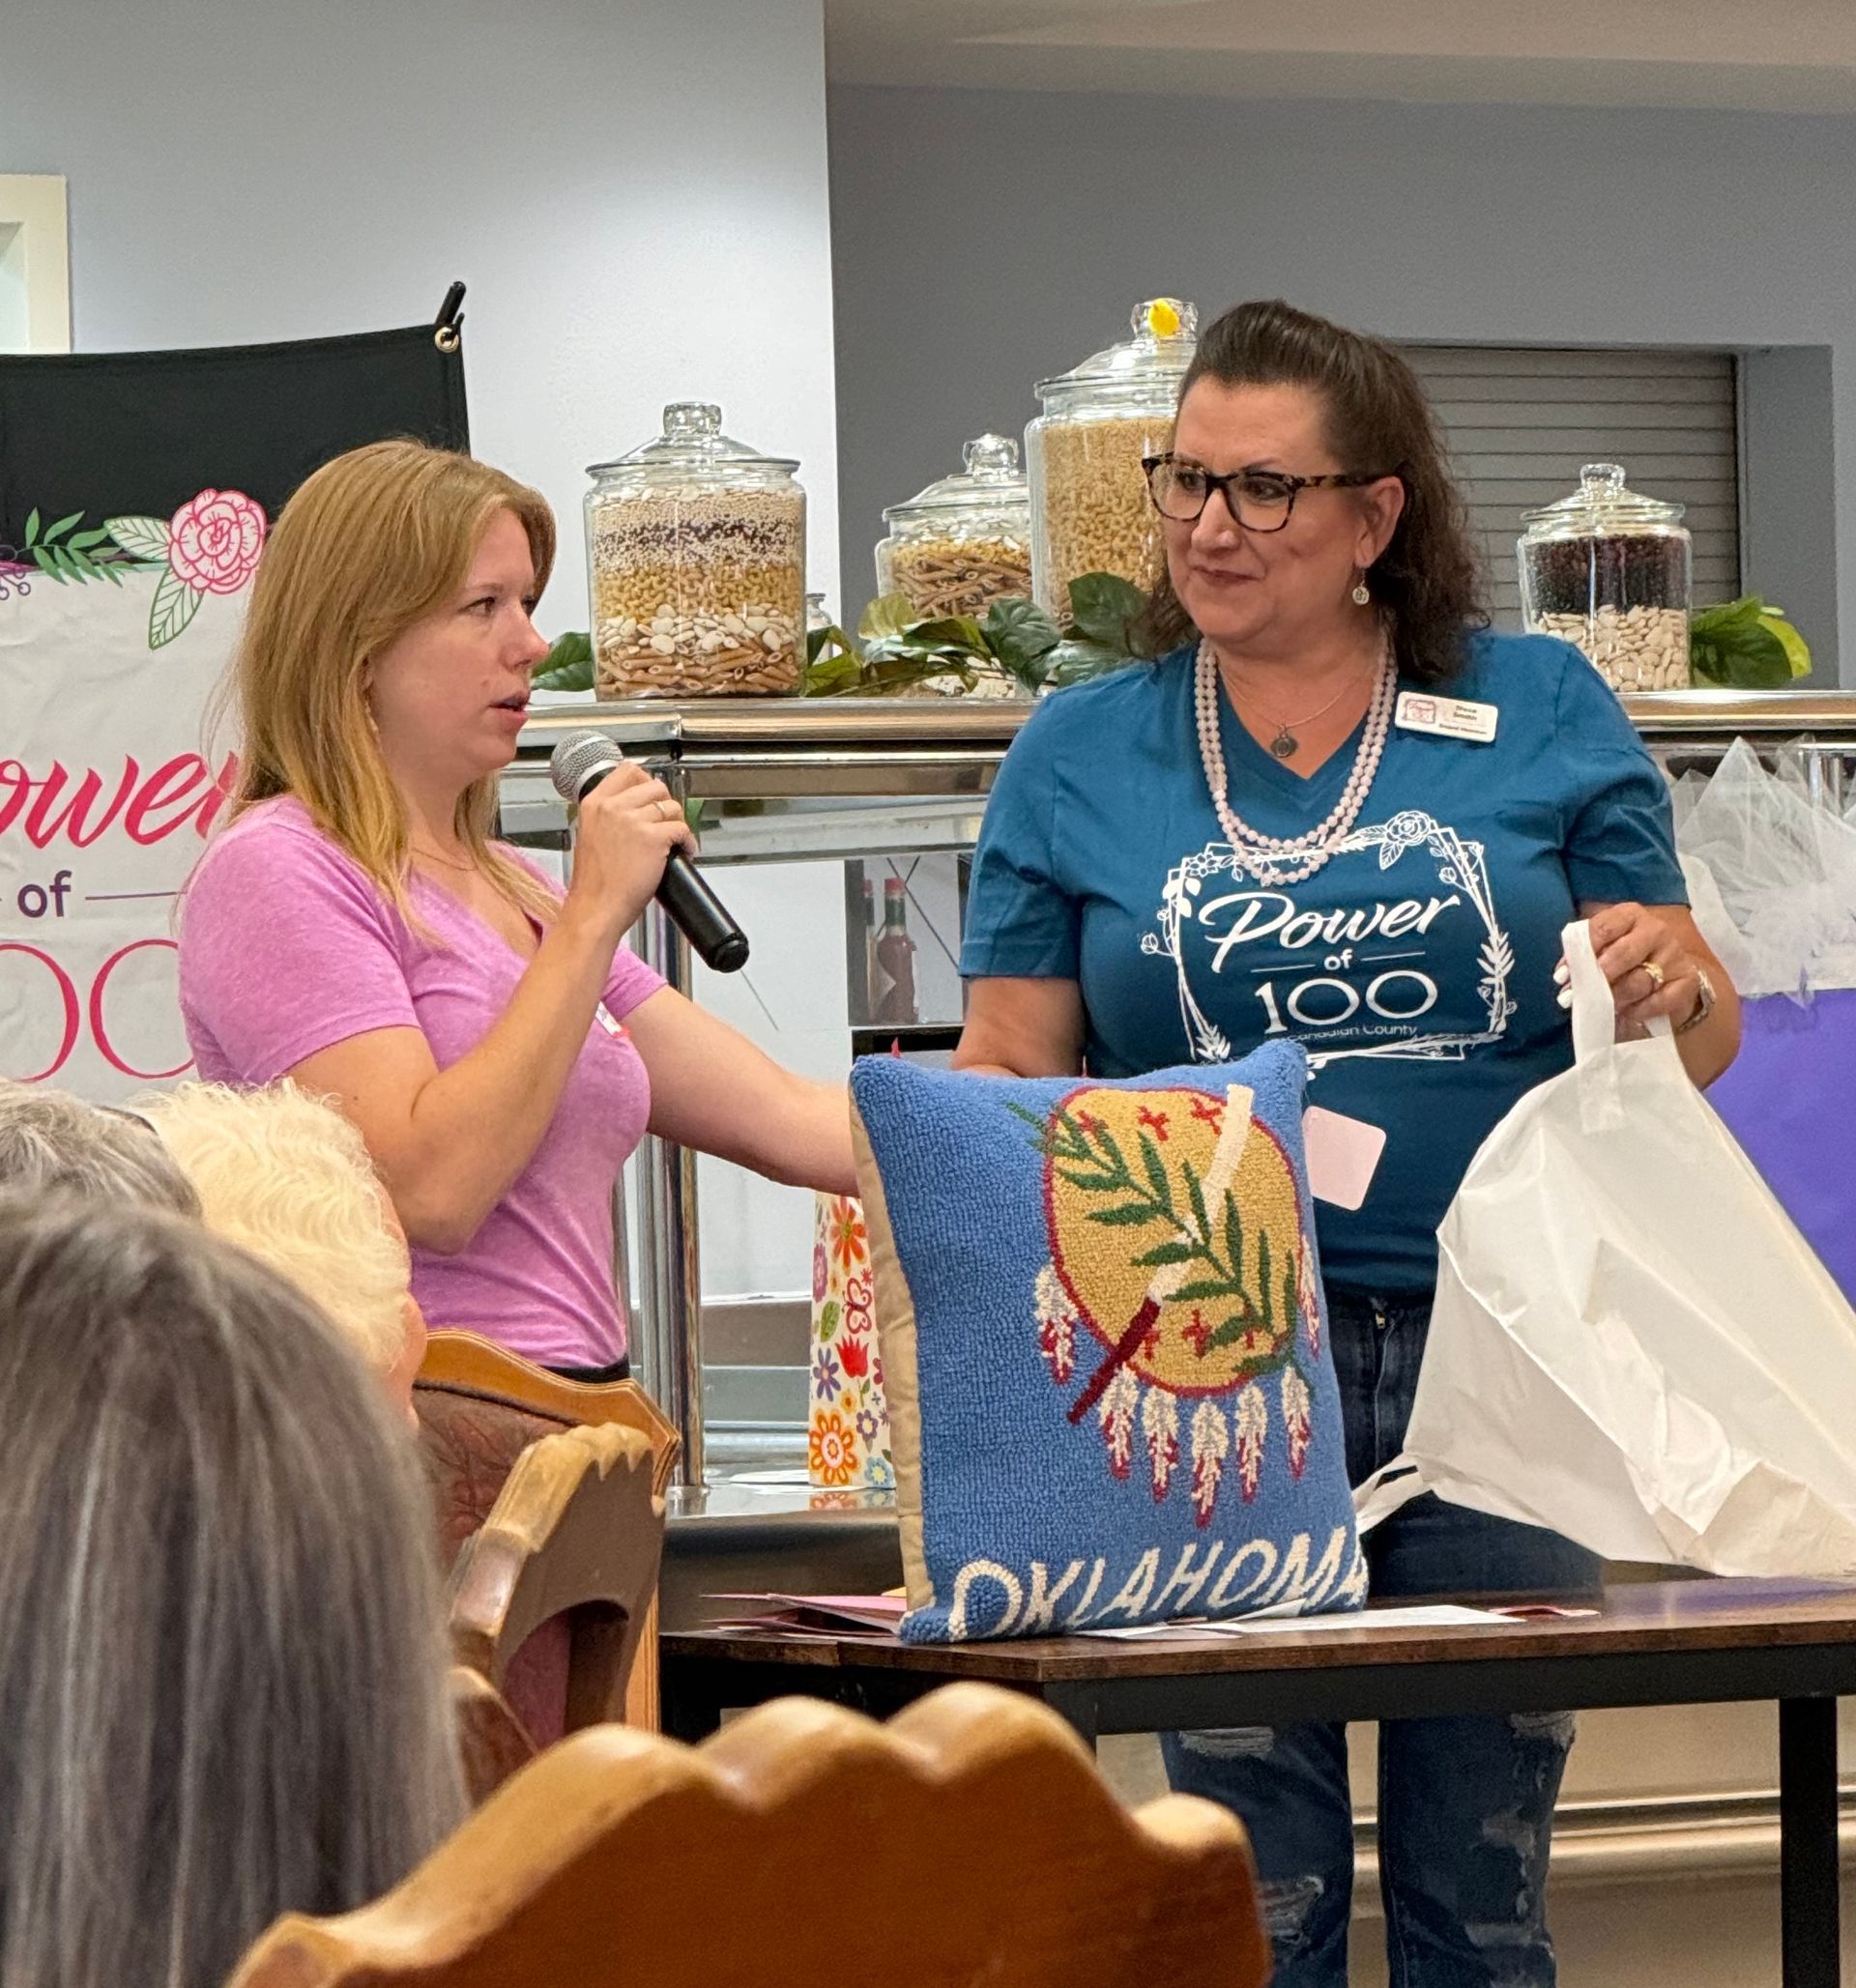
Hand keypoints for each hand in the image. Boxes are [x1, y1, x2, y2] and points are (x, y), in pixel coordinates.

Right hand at [562, 763, 696, 940]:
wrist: (596, 907)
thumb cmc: (594, 882)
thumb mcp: (590, 836)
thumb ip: (608, 817)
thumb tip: (634, 808)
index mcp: (594, 804)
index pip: (627, 771)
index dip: (645, 780)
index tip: (652, 793)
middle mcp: (613, 807)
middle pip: (654, 786)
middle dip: (665, 803)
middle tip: (667, 820)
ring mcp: (633, 821)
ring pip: (671, 806)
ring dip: (677, 823)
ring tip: (675, 840)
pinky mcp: (654, 838)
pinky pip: (682, 828)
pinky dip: (688, 841)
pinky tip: (684, 851)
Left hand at [1558, 902, 1702, 1030]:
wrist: (1668, 978)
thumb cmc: (1626, 961)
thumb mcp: (1603, 951)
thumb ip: (1584, 957)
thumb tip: (1564, 976)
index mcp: (1630, 916)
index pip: (1603, 928)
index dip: (1581, 953)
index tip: (1562, 976)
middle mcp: (1655, 930)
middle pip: (1623, 953)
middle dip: (1599, 977)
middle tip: (1580, 994)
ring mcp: (1675, 954)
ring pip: (1640, 980)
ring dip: (1617, 997)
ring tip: (1604, 1007)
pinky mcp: (1688, 980)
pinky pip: (1660, 1000)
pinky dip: (1640, 1010)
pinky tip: (1627, 1014)